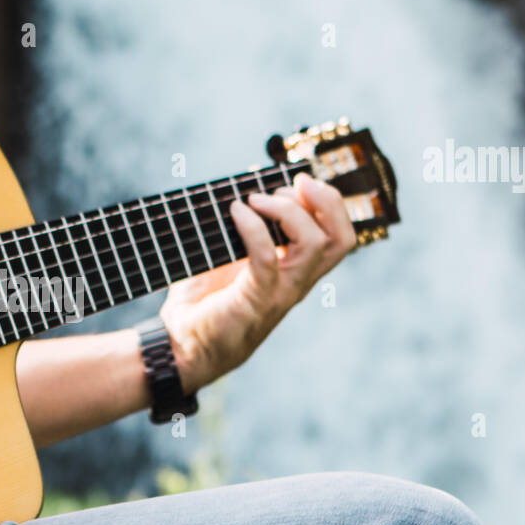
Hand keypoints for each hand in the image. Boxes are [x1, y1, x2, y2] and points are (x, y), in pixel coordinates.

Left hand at [159, 172, 356, 390]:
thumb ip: (244, 227)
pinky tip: (235, 213)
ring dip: (288, 211)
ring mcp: (280, 292)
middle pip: (341, 239)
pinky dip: (253, 228)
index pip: (339, 237)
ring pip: (315, 245)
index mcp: (297, 270)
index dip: (330, 203)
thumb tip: (247, 182)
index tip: (299, 180)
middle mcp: (296, 281)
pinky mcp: (256, 299)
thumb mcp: (229, 255)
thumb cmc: (203, 300)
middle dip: (325, 201)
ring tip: (256, 200)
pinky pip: (266, 257)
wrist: (182, 345)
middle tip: (292, 185)